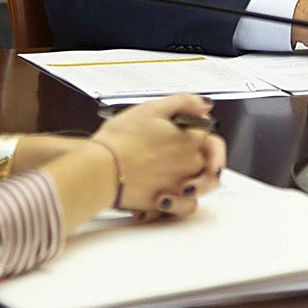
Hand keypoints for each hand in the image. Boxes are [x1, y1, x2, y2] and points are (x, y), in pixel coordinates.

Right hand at [91, 94, 224, 219]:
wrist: (100, 170)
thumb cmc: (120, 140)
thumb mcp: (152, 108)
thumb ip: (183, 102)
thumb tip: (204, 104)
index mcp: (191, 139)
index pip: (206, 128)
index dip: (193, 122)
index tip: (179, 123)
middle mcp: (192, 164)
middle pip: (207, 155)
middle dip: (195, 148)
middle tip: (176, 145)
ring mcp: (181, 185)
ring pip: (201, 181)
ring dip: (193, 175)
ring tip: (173, 168)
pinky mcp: (167, 203)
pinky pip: (186, 205)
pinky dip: (179, 200)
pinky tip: (166, 192)